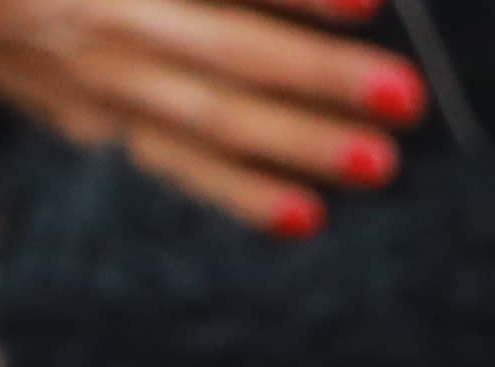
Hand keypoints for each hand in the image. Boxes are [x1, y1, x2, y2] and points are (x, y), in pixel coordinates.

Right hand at [0, 0, 424, 236]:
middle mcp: (101, 19)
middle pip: (222, 51)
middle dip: (315, 77)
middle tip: (406, 96)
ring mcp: (93, 81)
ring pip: (204, 119)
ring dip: (294, 145)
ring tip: (379, 165)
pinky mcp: (88, 130)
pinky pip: (169, 168)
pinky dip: (234, 195)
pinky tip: (303, 218)